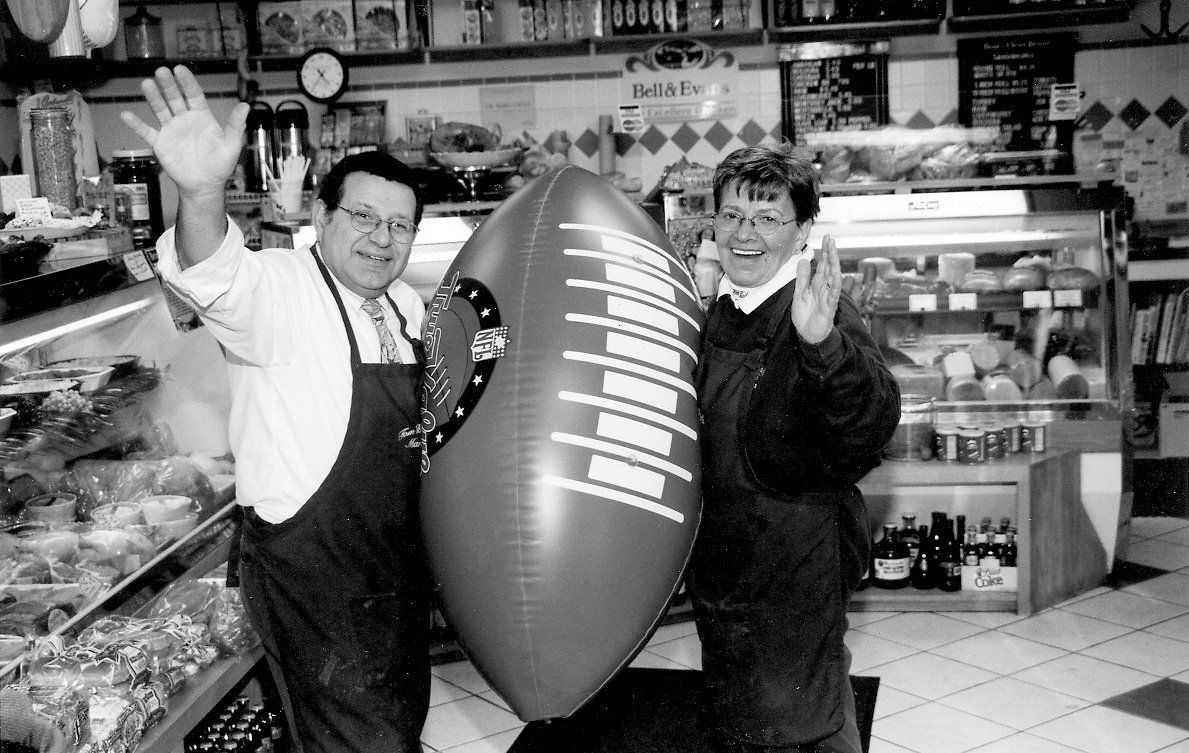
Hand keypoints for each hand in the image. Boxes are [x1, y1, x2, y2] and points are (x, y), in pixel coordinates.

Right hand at [120, 66, 248, 200]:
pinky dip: (136, 124)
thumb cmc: (220, 165)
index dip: (187, 82)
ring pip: (160, 109)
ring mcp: (171, 130)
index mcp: (202, 117)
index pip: (193, 95)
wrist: (204, 185)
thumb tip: (246, 105)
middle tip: (161, 71)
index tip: (180, 69)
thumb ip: (235, 126)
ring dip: (153, 97)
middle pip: (174, 98)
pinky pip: (146, 132)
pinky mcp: (160, 143)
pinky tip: (126, 115)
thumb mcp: (231, 145)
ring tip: (146, 84)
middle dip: (168, 85)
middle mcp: (184, 119)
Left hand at [791, 234, 840, 344]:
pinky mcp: (829, 308)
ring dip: (834, 265)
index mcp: (818, 284)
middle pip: (829, 268)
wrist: (807, 334)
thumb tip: (804, 260)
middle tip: (831, 239)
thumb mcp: (800, 292)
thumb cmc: (806, 314)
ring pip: (833, 278)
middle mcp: (825, 288)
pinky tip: (836, 274)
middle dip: (830, 253)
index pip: (823, 265)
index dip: (825, 252)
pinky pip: (834, 294)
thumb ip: (803, 277)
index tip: (827, 238)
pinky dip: (835, 284)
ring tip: (833, 252)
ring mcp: (828, 297)